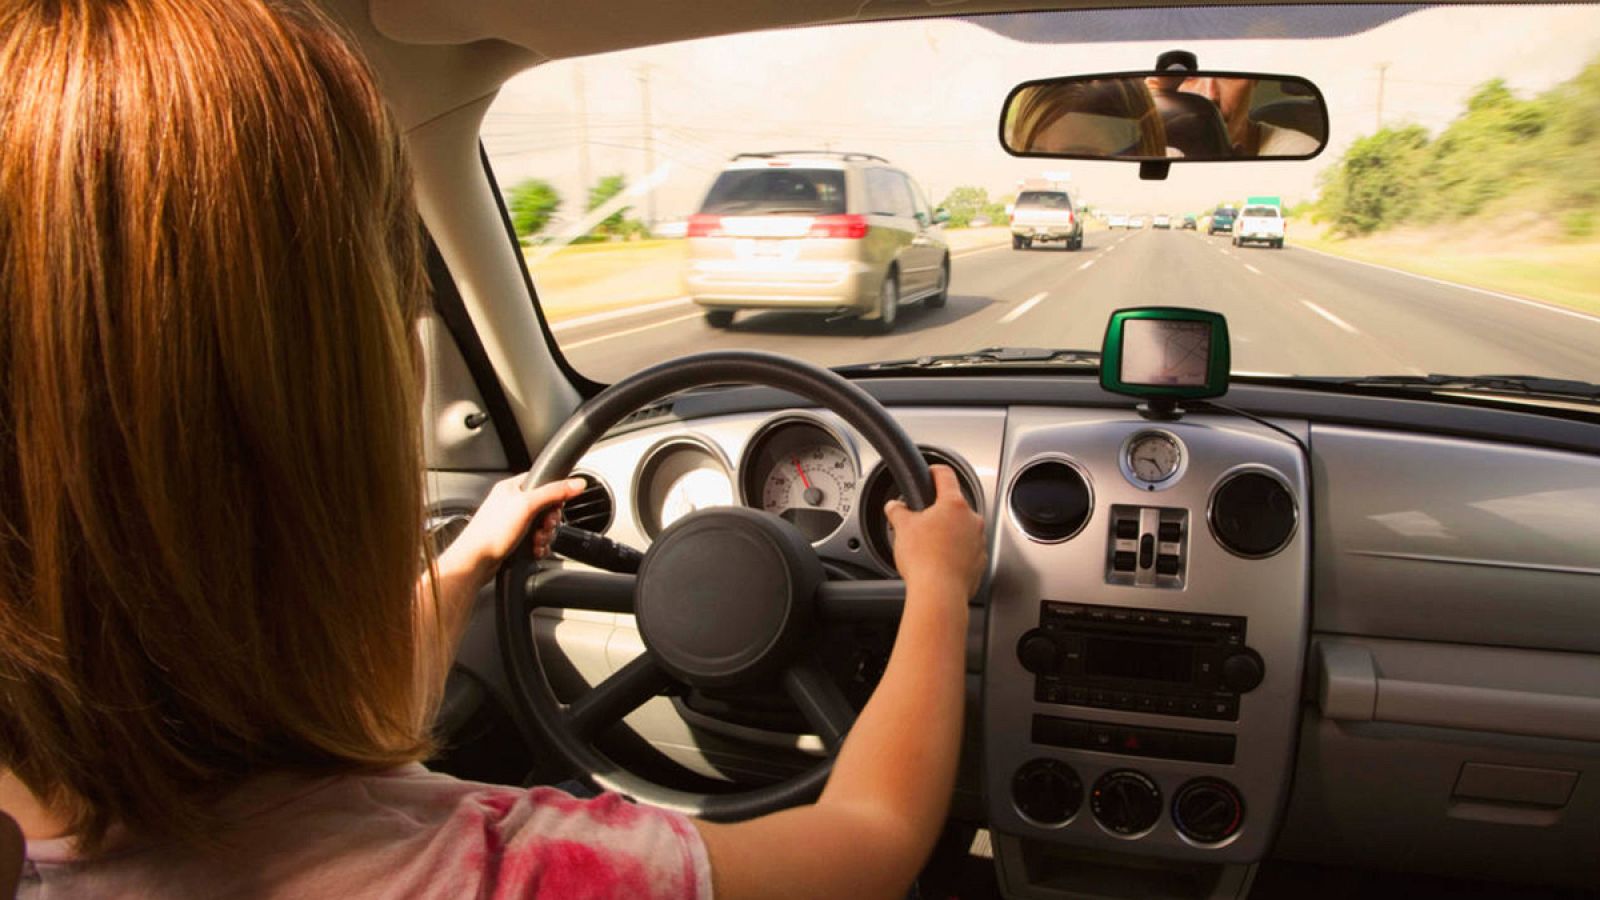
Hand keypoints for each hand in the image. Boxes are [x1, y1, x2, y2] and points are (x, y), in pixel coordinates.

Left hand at [438, 475, 587, 586]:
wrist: (476, 561)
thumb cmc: (491, 532)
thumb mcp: (527, 505)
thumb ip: (554, 492)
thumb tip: (577, 483)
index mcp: (512, 488)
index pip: (544, 482)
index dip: (554, 495)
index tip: (555, 506)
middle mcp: (512, 503)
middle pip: (547, 507)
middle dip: (549, 521)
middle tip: (543, 526)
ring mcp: (514, 522)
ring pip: (543, 526)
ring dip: (545, 536)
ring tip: (535, 541)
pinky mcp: (515, 539)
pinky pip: (537, 540)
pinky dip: (539, 546)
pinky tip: (534, 550)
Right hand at [884, 465, 986, 599]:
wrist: (939, 594)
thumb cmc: (924, 560)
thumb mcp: (902, 527)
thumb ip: (897, 511)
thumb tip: (894, 506)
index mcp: (954, 504)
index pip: (946, 475)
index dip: (935, 471)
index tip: (931, 472)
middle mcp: (971, 520)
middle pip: (954, 505)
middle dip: (938, 511)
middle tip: (920, 521)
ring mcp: (978, 541)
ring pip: (961, 529)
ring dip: (947, 533)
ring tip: (928, 546)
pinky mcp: (979, 562)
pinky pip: (966, 550)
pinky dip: (954, 552)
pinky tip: (939, 561)